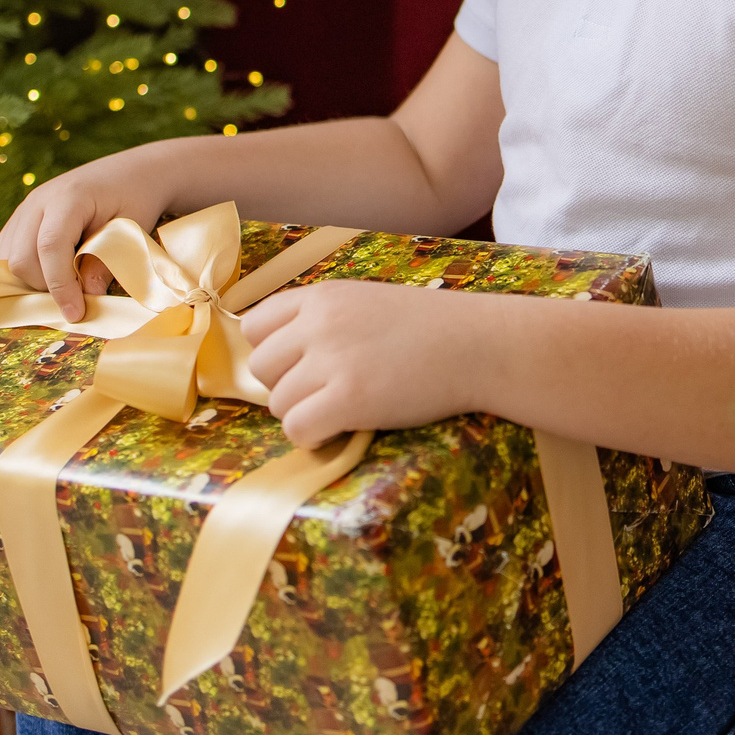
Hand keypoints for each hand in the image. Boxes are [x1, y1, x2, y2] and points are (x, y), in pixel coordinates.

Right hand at [0, 150, 178, 322]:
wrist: (129, 172)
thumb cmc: (135, 199)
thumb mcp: (130, 231)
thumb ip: (106, 262)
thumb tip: (85, 297)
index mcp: (69, 197)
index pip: (50, 246)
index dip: (59, 285)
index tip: (76, 313)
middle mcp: (38, 201)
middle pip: (21, 258)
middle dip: (45, 288)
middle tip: (76, 300)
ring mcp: (25, 209)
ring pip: (7, 260)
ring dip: (32, 283)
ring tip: (66, 287)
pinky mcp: (19, 219)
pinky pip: (5, 255)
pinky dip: (22, 275)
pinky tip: (49, 279)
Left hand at [240, 281, 485, 447]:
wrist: (479, 345)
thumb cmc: (431, 328)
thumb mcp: (368, 303)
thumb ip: (326, 321)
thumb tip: (287, 359)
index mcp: (322, 296)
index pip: (255, 325)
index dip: (275, 353)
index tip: (303, 367)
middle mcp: (318, 323)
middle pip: (261, 367)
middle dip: (287, 386)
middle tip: (326, 393)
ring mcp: (332, 360)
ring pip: (277, 403)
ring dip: (304, 414)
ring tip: (341, 412)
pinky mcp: (348, 398)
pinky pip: (297, 428)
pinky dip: (313, 438)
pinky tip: (342, 430)